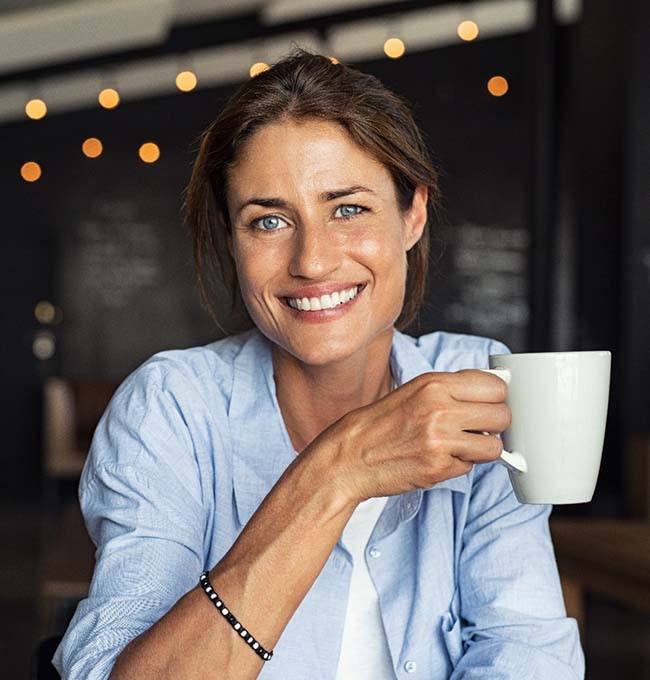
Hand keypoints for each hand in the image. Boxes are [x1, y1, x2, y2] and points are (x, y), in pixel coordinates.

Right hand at [315, 369, 510, 503]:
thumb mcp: (413, 391)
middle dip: (494, 424)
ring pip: (494, 446)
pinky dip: (460, 465)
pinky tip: (439, 459)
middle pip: (502, 415)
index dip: (496, 397)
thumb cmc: (379, 424)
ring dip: (481, 449)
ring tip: (459, 445)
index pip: (495, 386)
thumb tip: (494, 389)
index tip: (489, 404)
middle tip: (476, 428)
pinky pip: (471, 467)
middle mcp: (440, 409)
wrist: (349, 457)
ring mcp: (440, 440)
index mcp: (434, 384)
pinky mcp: (439, 468)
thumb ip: (451, 389)